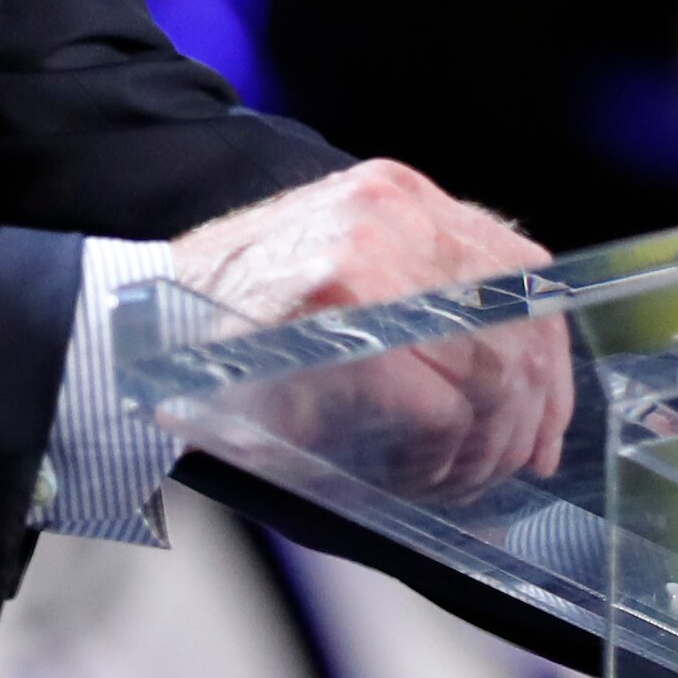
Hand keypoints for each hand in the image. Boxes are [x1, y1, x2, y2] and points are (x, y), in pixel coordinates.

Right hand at [168, 159, 572, 505]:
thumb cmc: (231, 320)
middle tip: (503, 473)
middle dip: (522, 422)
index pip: (523, 272)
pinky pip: (440, 408)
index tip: (545, 427)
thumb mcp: (337, 276)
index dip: (549, 362)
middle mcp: (395, 210)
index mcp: (399, 195)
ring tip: (448, 481)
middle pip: (518, 329)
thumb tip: (514, 384)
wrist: (128, 322)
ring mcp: (369, 255)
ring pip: (490, 375)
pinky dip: (438, 459)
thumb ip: (420, 299)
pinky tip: (412, 477)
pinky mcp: (343, 312)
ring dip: (480, 451)